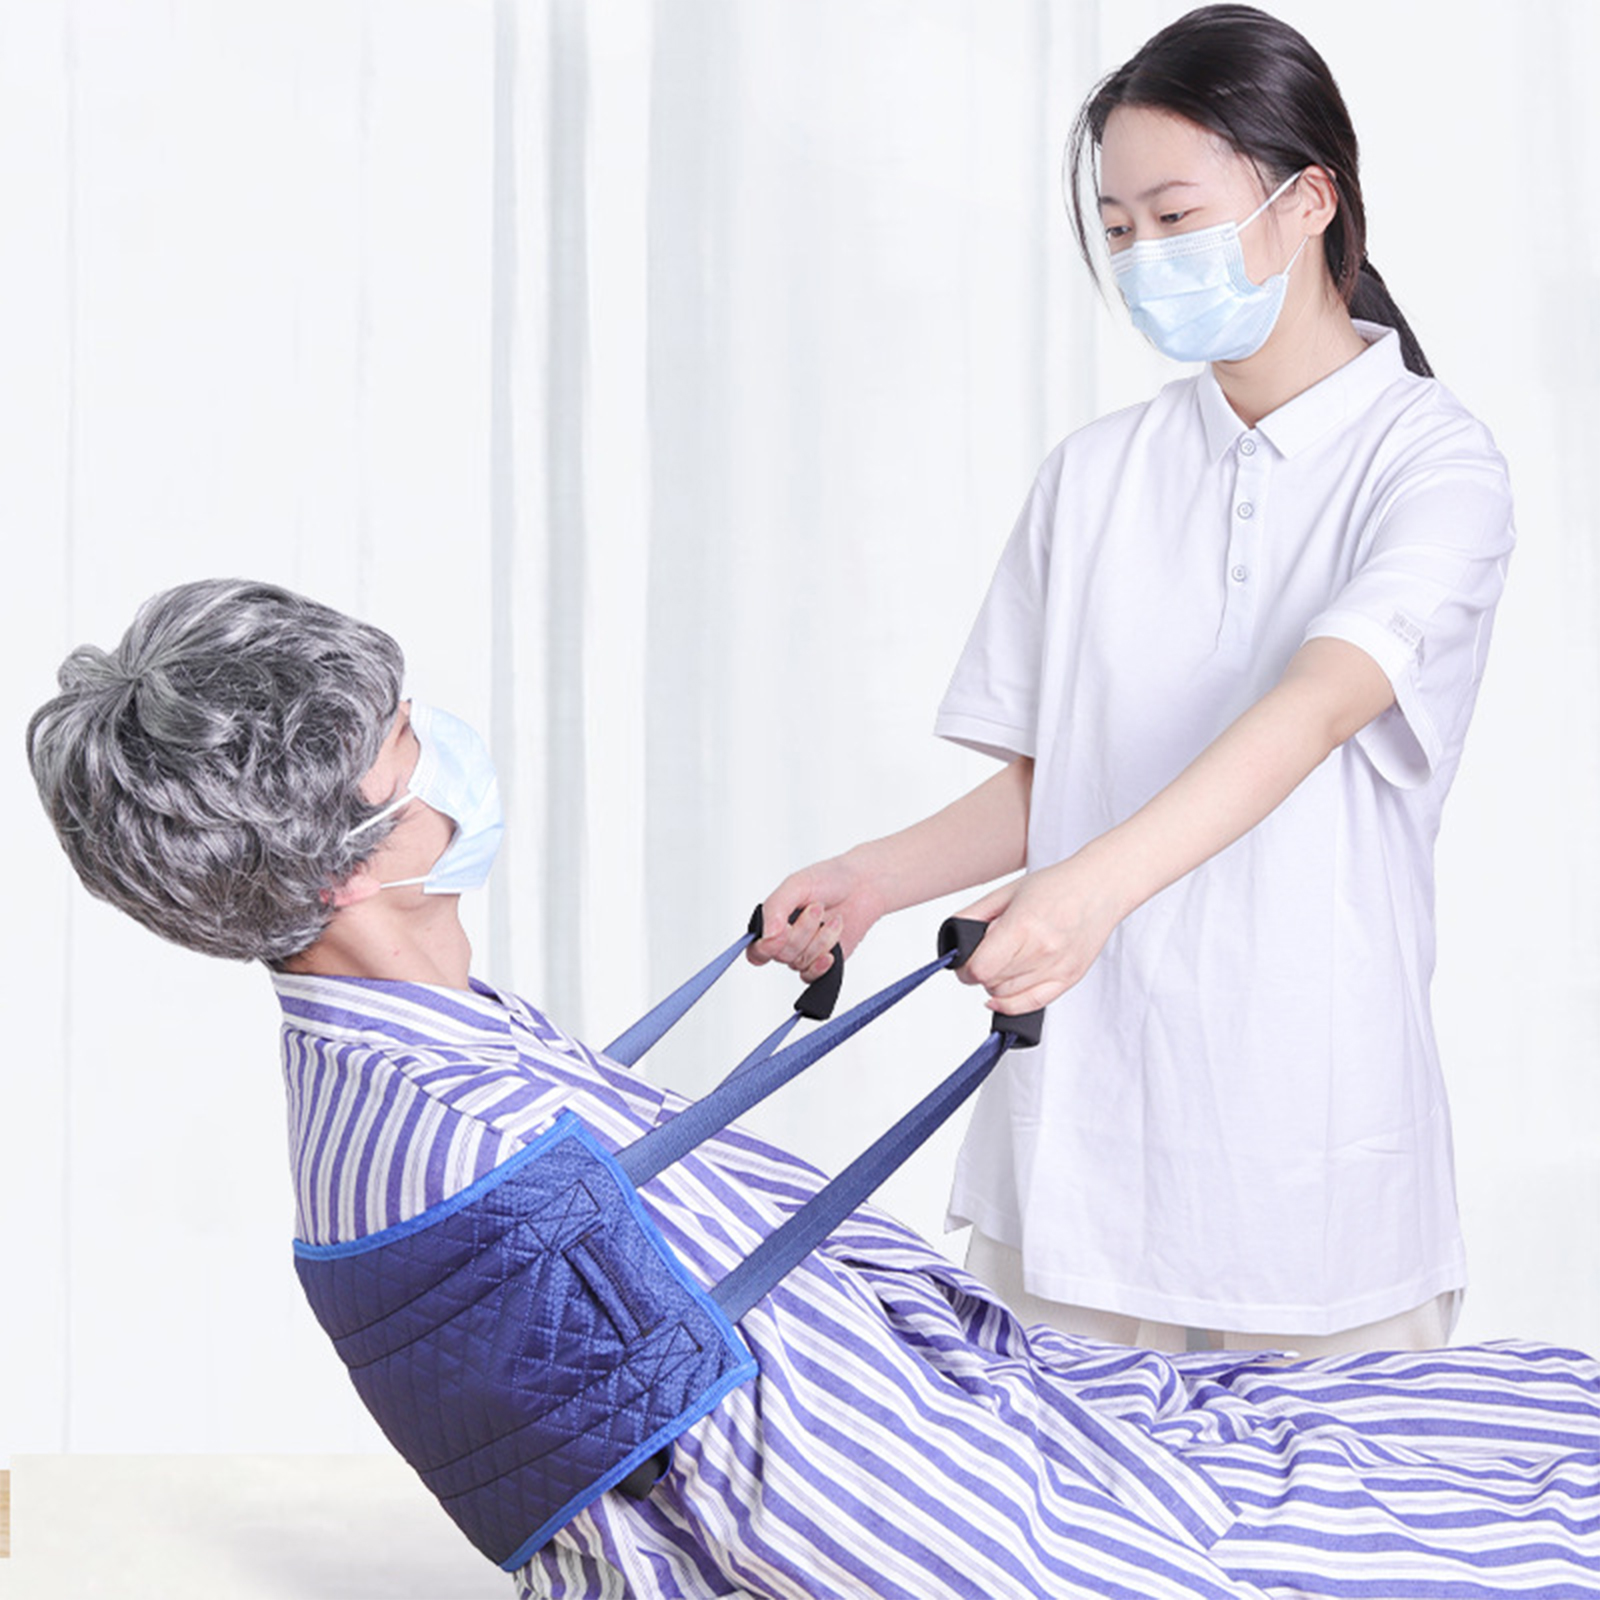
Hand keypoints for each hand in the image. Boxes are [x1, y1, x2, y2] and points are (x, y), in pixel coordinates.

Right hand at [749, 854, 887, 982]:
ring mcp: (804, 952)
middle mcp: (786, 939)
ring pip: (800, 963)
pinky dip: (821, 965)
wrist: (864, 885)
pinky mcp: (822, 962)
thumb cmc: (830, 879)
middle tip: (817, 908)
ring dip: (821, 940)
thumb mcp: (797, 885)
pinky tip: (831, 953)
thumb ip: (776, 907)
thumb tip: (767, 936)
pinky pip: (812, 976)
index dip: (766, 947)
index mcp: (773, 920)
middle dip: (803, 931)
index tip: (782, 933)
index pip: (756, 949)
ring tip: (833, 919)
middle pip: (781, 954)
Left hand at [954, 851, 1128, 1014]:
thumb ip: (974, 915)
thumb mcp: (1007, 892)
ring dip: (995, 984)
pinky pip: (1032, 1004)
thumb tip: (952, 936)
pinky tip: (999, 997)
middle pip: (991, 982)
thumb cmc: (1056, 885)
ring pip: (1007, 995)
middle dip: (980, 972)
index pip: (980, 968)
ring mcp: (1058, 967)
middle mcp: (1042, 950)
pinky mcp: (1069, 978)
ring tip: (1003, 962)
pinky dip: (1010, 1005)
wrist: (1101, 888)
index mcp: (1023, 925)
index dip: (965, 967)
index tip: (965, 959)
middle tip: (985, 955)